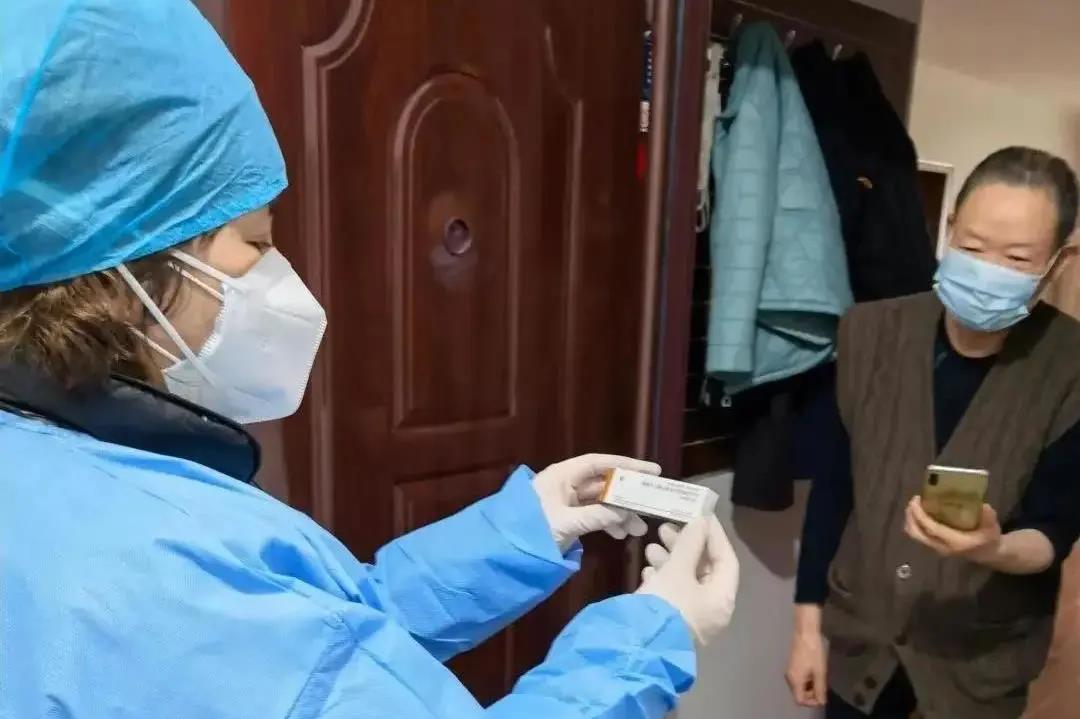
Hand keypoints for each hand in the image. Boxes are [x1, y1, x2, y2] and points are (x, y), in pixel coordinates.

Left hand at [533, 454, 654, 551]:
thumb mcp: (565, 523)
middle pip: (603, 483)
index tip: (651, 471)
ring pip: (601, 502)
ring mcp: (567, 502)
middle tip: (650, 504)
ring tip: (638, 530)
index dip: (625, 465)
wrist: (507, 552)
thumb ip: (597, 516)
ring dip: (620, 514)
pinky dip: (608, 523)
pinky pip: (594, 515)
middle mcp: (566, 484)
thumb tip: (626, 512)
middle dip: (627, 496)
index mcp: (562, 476)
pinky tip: (621, 535)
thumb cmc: (532, 529)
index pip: (599, 463)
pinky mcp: (568, 518)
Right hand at [637, 517, 739, 644]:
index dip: (713, 534)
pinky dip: (663, 577)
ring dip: (670, 560)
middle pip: (704, 569)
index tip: (699, 514)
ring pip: (686, 580)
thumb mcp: (677, 570)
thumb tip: (700, 521)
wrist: (638, 648)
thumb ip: (690, 544)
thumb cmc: (665, 605)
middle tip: (666, 527)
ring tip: (650, 546)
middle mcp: (712, 609)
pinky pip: (673, 593)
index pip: (725, 558)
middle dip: (686, 546)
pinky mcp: (673, 622)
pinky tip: (647, 569)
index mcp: (722, 598)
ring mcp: (693, 618)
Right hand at [785, 610, 827, 707]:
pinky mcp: (792, 666)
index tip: (822, 697)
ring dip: (810, 687)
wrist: (805, 633)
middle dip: (812, 695)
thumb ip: (820, 689)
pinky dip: (807, 680)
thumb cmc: (813, 652)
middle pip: (799, 694)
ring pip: (799, 687)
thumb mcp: (820, 672)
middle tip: (823, 687)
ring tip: (820, 678)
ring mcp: (790, 671)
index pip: (800, 700)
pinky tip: (815, 672)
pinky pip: (799, 679)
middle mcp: (789, 678)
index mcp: (795, 680)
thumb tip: (821, 702)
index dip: (811, 702)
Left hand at [904, 496, 1001, 563]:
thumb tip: (983, 506)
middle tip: (913, 501)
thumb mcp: (992, 528)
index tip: (916, 501)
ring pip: (915, 535)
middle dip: (910, 516)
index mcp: (954, 542)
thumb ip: (988, 518)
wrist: (988, 554)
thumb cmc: (989, 539)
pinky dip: (915, 523)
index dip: (920, 515)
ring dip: (910, 519)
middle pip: (916, 533)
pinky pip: (918, 535)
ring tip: (914, 505)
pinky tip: (920, 512)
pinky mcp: (934, 546)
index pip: (931, 529)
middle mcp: (942, 547)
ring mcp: (936, 548)